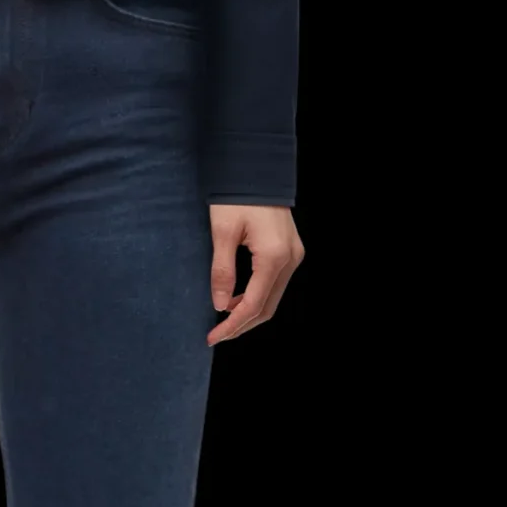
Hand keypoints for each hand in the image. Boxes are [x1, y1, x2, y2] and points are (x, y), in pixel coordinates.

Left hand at [207, 205, 303, 344]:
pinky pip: (275, 283)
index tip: (212, 338)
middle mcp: (290, 259)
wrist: (256, 168)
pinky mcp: (291, 251)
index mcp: (274, 256)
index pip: (253, 304)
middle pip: (268, 307)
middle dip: (242, 325)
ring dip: (249, 312)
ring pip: (273, 298)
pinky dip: (257, 296)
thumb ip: (222, 271)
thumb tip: (220, 305)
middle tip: (217, 335)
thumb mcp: (222, 233)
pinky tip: (236, 299)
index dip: (232, 325)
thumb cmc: (236, 196)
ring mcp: (294, 255)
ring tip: (223, 321)